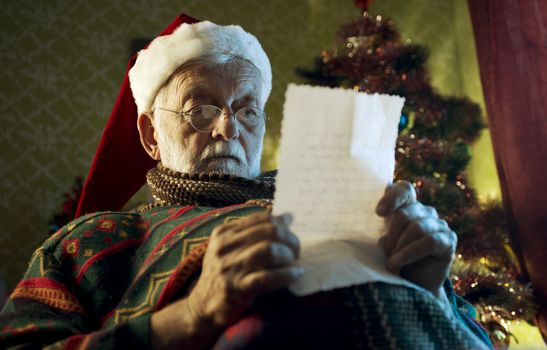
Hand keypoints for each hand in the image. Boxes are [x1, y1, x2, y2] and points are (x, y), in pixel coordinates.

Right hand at [188, 212, 301, 326]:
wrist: (202, 307)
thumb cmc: (223, 275)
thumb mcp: (230, 249)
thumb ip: (254, 232)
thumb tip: (287, 217)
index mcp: (223, 233)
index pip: (261, 219)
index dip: (282, 225)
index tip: (291, 233)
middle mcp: (224, 247)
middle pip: (268, 232)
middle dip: (289, 240)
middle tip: (296, 251)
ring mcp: (230, 268)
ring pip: (269, 251)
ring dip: (288, 256)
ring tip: (294, 263)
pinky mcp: (237, 289)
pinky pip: (267, 277)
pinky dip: (286, 274)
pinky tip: (295, 275)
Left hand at [376, 181, 456, 296]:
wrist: (412, 287)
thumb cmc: (392, 261)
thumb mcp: (382, 243)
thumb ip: (378, 231)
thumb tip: (376, 232)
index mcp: (406, 207)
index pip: (404, 189)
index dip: (392, 197)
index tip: (379, 213)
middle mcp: (423, 212)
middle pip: (405, 213)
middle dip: (392, 235)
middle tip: (384, 252)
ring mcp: (438, 225)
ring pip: (417, 227)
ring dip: (400, 248)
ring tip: (391, 264)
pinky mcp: (448, 240)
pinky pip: (430, 241)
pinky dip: (411, 252)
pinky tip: (398, 262)